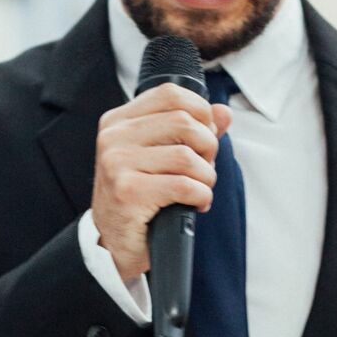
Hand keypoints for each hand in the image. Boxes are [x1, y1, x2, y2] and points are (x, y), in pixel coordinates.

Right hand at [91, 83, 232, 281]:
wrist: (117, 243)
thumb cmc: (140, 198)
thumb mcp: (163, 158)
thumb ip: (193, 132)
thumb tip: (223, 113)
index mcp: (119, 121)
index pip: (170, 94)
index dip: (200, 112)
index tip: (205, 136)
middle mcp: (113, 138)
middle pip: (184, 122)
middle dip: (208, 147)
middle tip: (205, 167)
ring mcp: (116, 164)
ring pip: (187, 156)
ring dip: (206, 177)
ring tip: (200, 189)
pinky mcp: (127, 192)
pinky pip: (184, 185)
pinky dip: (201, 196)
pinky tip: (196, 204)